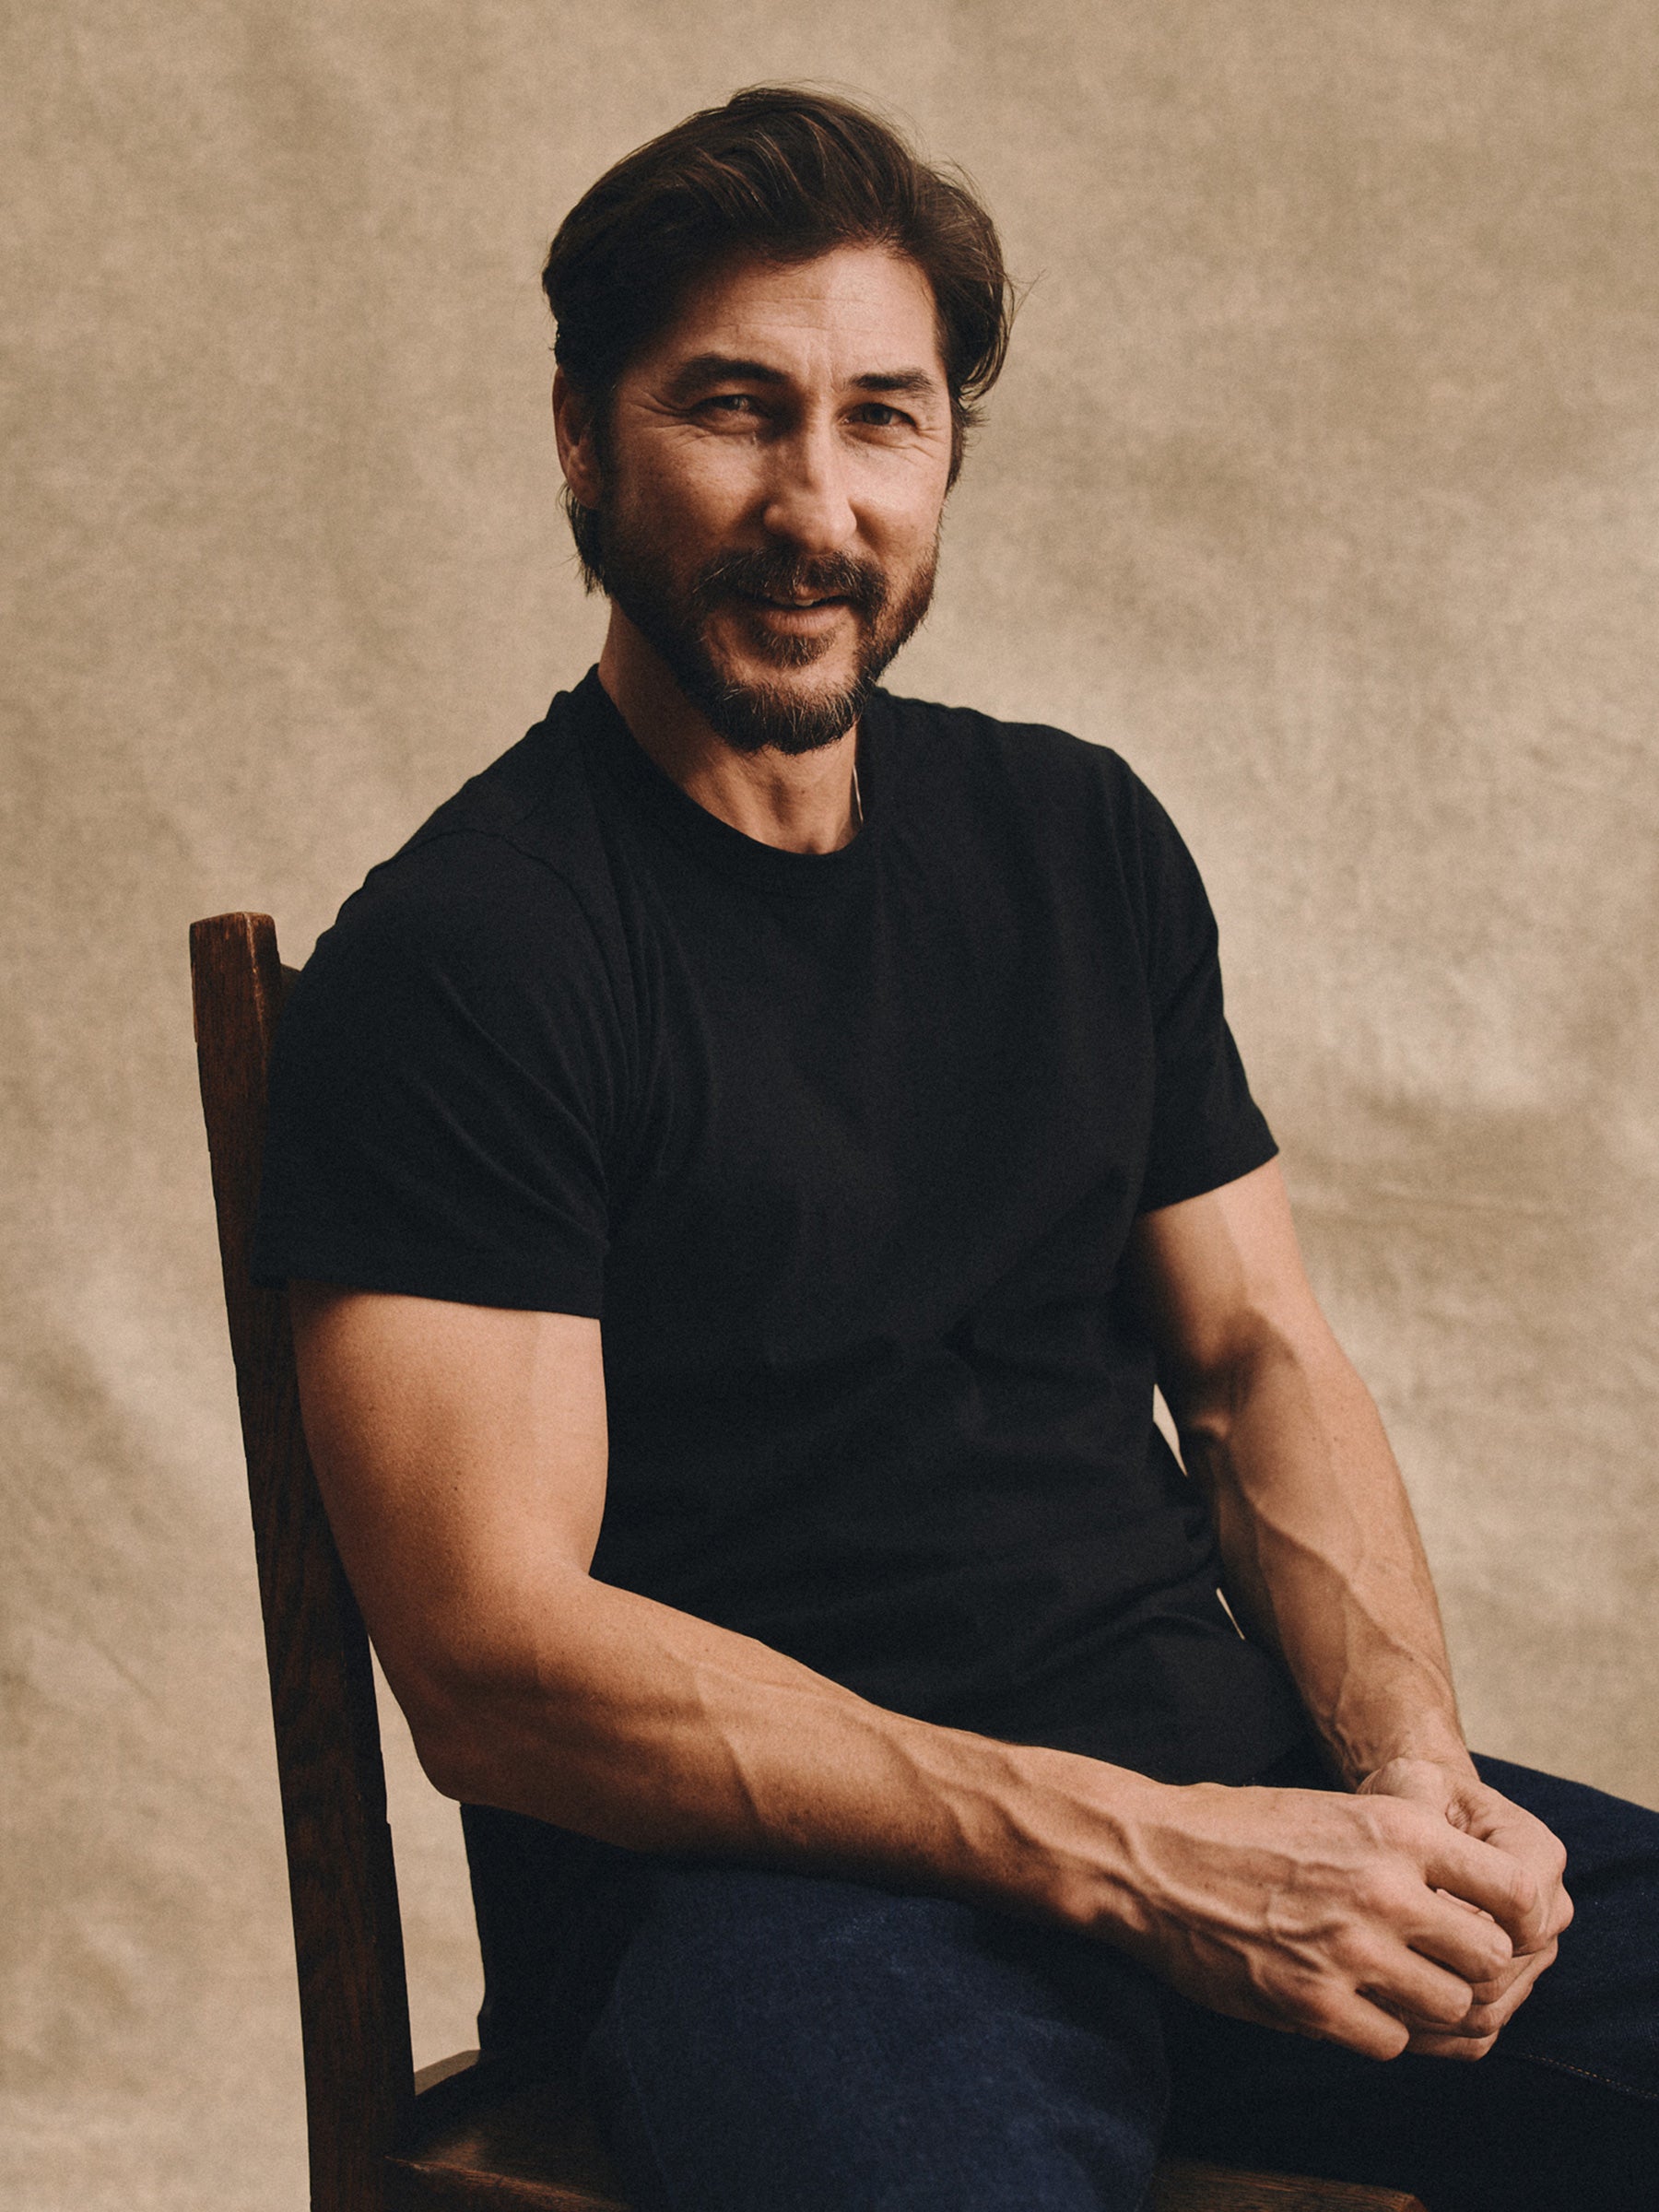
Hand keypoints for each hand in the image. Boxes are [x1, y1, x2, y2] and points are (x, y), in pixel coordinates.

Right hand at [1094, 1773, 1541, 2059]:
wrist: (1148, 1857)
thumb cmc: (1238, 1827)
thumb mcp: (1334, 1809)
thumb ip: (1404, 1852)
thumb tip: (1471, 1904)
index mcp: (1396, 1828)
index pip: (1515, 1892)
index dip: (1511, 1919)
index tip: (1486, 1927)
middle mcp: (1385, 1888)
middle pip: (1491, 1959)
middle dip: (1469, 1967)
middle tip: (1436, 1964)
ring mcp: (1349, 1949)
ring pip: (1450, 2009)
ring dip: (1426, 2005)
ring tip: (1391, 1987)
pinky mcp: (1312, 2003)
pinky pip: (1391, 2044)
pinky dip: (1377, 2031)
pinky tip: (1347, 2004)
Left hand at [1357, 1756, 1571, 2057]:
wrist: (1419, 1822)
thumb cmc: (1412, 1796)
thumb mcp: (1412, 1784)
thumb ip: (1420, 1814)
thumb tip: (1423, 1885)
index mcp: (1536, 1853)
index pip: (1519, 1909)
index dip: (1458, 1922)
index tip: (1399, 1914)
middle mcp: (1549, 1911)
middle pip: (1502, 1971)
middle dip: (1434, 1972)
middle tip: (1366, 1964)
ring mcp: (1532, 1957)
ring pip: (1491, 2009)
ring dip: (1427, 2010)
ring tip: (1364, 1989)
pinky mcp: (1508, 1988)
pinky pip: (1479, 2033)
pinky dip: (1433, 2033)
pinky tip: (1381, 2013)